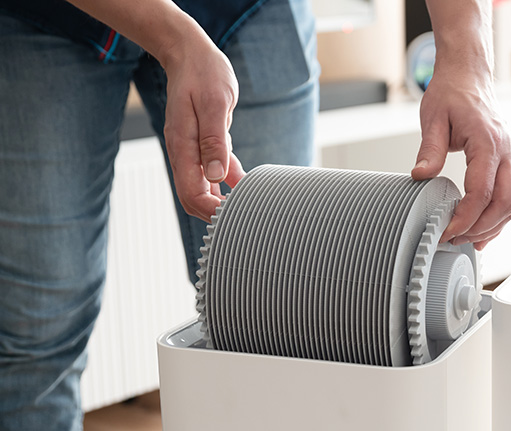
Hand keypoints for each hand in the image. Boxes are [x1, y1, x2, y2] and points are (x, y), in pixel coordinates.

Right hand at [161, 35, 244, 221]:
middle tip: (247, 218)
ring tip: (251, 206)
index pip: (192, 194)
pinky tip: (247, 184)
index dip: (212, 211)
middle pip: (195, 198)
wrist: (191, 54)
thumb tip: (215, 176)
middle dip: (216, 213)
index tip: (235, 216)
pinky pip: (215, 172)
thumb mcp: (214, 103)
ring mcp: (193, 151)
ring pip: (205, 189)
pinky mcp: (205, 145)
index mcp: (182, 146)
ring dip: (224, 200)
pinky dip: (230, 181)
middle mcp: (185, 153)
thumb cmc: (203, 73)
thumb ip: (214, 141)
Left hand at [412, 65, 510, 250]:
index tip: (448, 231)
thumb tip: (420, 176)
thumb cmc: (453, 92)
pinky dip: (497, 217)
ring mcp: (509, 158)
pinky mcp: (507, 163)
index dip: (466, 218)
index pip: (482, 192)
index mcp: (488, 142)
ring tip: (467, 239)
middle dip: (481, 228)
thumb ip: (429, 150)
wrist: (469, 75)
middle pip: (505, 204)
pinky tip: (481, 229)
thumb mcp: (433, 118)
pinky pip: (509, 196)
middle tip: (456, 239)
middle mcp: (505, 153)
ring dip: (493, 227)